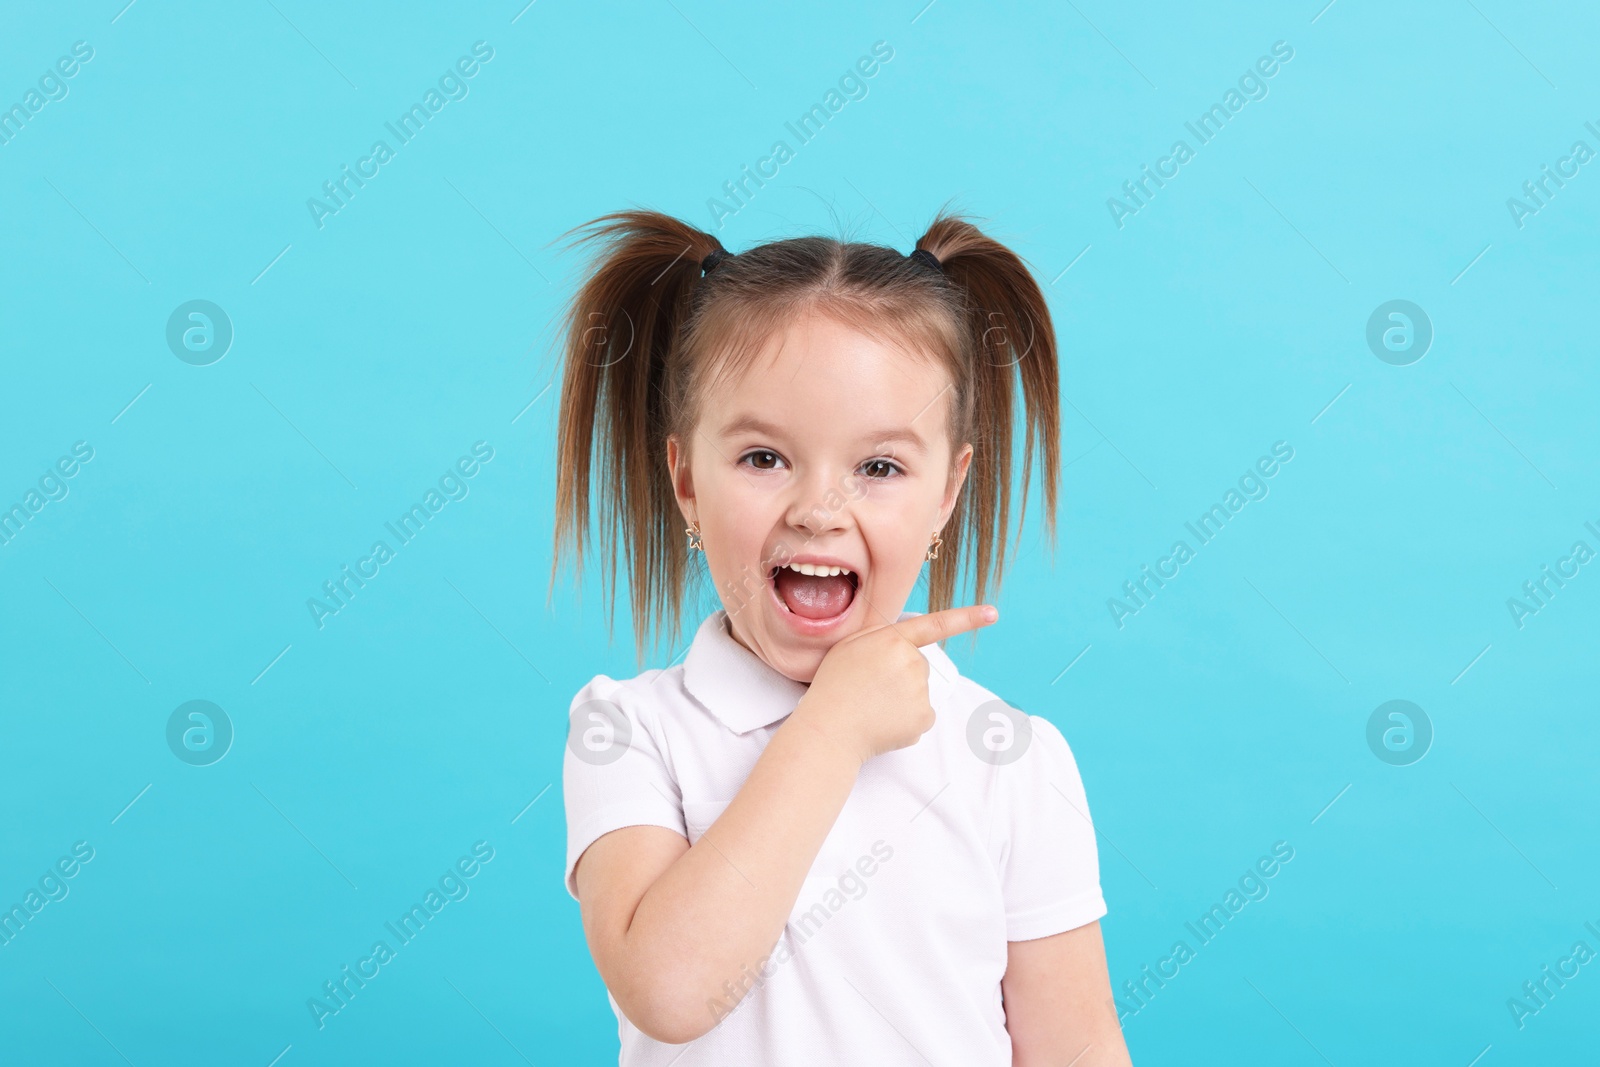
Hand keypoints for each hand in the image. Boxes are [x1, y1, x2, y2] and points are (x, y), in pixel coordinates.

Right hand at [794, 605, 998, 765]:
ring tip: (872, 707)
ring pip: (919, 691)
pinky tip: (883, 722)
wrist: (829, 730)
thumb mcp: (848, 647)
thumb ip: (879, 637)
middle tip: (870, 688)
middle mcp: (912, 661)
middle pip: (918, 665)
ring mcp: (921, 690)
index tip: (993, 614)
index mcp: (892, 640)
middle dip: (900, 675)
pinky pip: (920, 715)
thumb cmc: (833, 687)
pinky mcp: (924, 717)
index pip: (935, 625)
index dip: (967, 618)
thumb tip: (906, 644)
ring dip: (901, 699)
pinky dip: (906, 720)